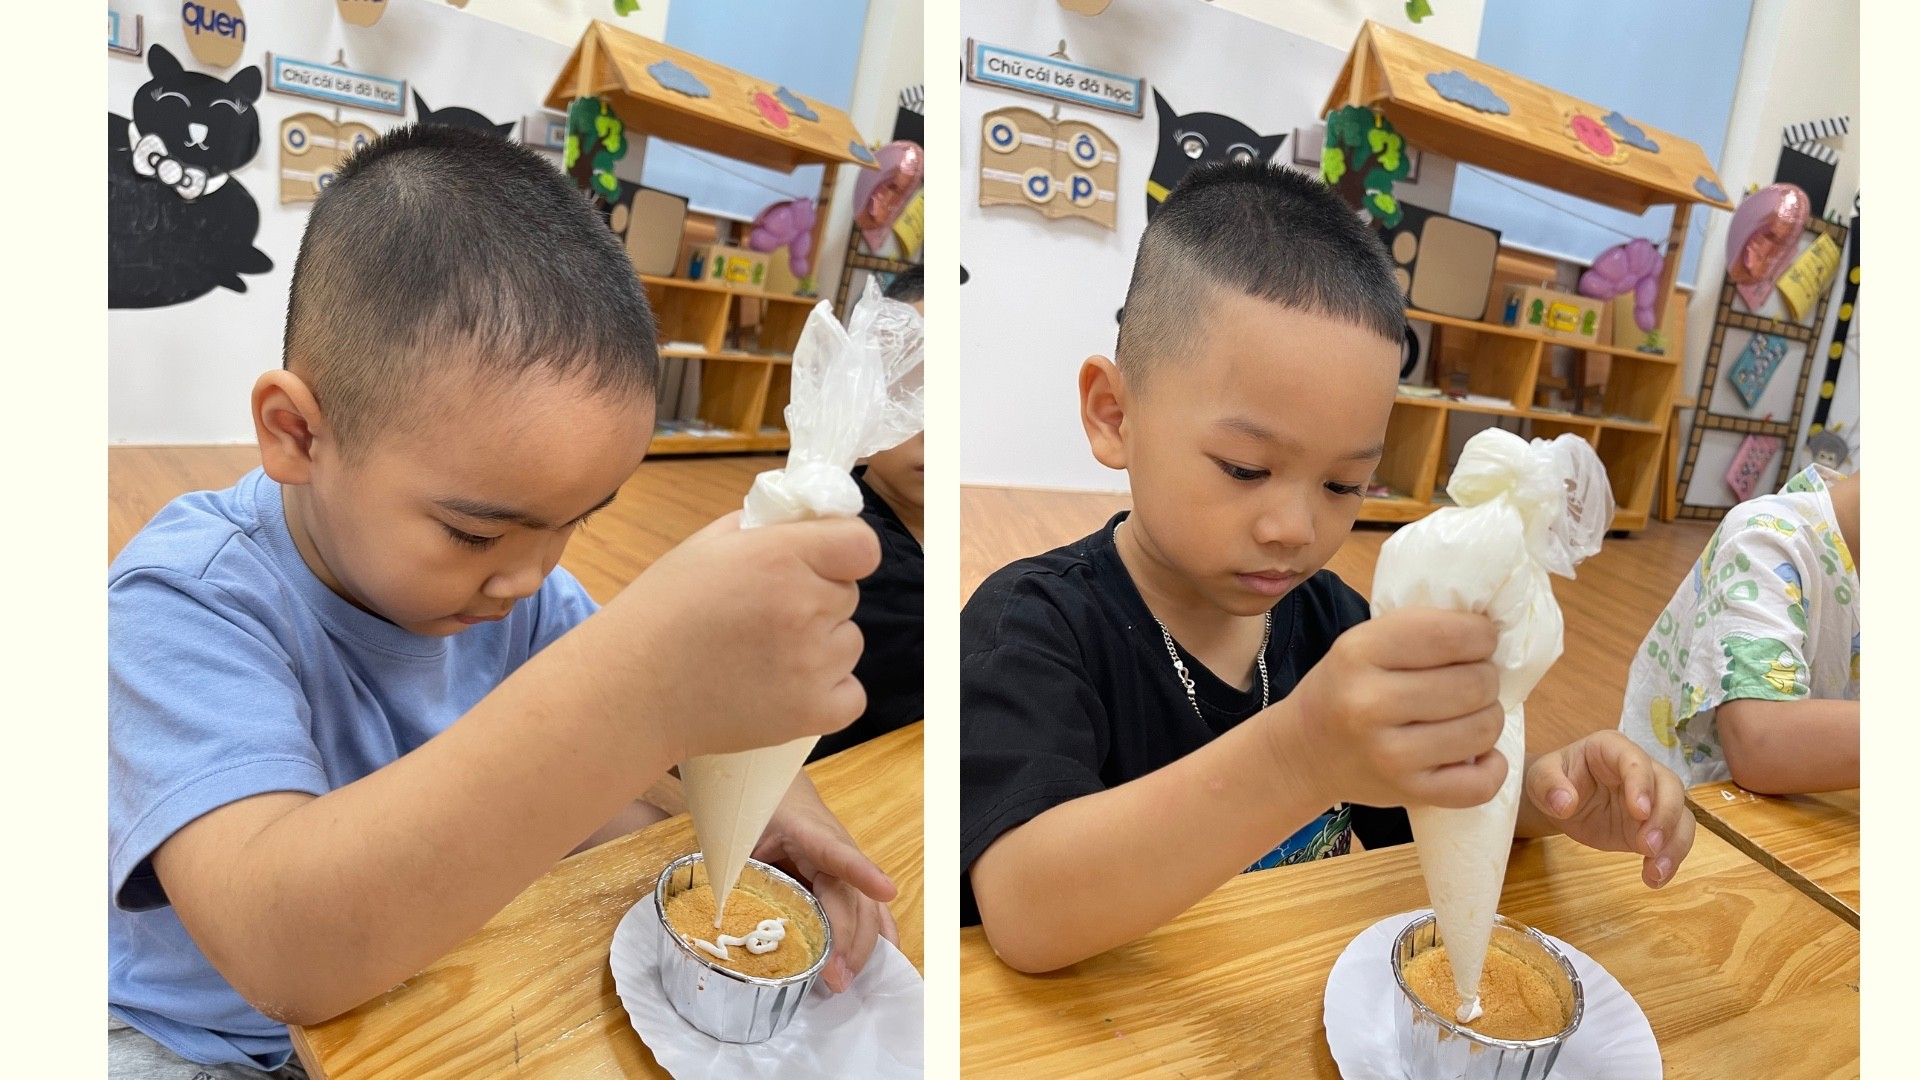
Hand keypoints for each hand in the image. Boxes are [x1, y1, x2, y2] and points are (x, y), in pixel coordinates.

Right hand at [591, 512, 879, 763]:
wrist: (629, 690)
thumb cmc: (660, 612)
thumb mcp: (706, 546)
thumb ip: (766, 530)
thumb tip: (807, 523)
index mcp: (781, 556)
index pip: (863, 545)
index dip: (843, 552)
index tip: (820, 563)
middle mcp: (805, 606)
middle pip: (848, 595)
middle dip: (818, 600)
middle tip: (765, 616)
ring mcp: (813, 664)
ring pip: (849, 644)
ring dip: (821, 647)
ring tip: (764, 656)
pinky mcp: (813, 712)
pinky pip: (852, 695)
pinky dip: (828, 693)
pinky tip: (786, 688)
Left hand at [753, 775, 898, 991]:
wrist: (776, 783)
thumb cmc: (757, 807)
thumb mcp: (738, 833)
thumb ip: (732, 867)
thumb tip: (719, 916)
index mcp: (808, 832)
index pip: (838, 852)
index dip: (862, 872)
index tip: (886, 890)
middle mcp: (837, 847)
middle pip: (852, 896)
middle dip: (849, 940)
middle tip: (837, 979)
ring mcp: (847, 861)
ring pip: (865, 906)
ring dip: (861, 945)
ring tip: (847, 980)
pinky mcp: (847, 875)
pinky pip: (868, 906)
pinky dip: (878, 932)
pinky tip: (885, 958)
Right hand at [1284, 608, 1506, 809]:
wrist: (1304, 752)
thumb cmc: (1345, 688)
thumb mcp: (1362, 642)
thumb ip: (1419, 631)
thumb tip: (1492, 633)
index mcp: (1359, 653)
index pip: (1449, 635)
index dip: (1481, 635)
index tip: (1479, 641)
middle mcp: (1370, 703)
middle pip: (1475, 683)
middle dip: (1485, 677)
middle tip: (1468, 681)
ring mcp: (1389, 754)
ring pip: (1484, 729)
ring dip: (1488, 717)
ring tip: (1467, 714)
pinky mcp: (1408, 792)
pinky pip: (1481, 784)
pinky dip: (1493, 768)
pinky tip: (1478, 754)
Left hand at [1524, 730, 1694, 887]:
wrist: (1559, 802)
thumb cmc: (1552, 781)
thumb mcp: (1539, 778)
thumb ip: (1548, 785)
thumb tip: (1565, 804)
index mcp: (1612, 749)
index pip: (1635, 760)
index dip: (1641, 784)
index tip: (1639, 812)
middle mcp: (1641, 770)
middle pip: (1669, 787)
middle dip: (1665, 817)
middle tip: (1648, 846)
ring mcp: (1652, 799)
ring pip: (1680, 815)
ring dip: (1674, 844)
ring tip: (1655, 871)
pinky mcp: (1653, 825)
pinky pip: (1674, 839)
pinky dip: (1670, 859)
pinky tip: (1654, 878)